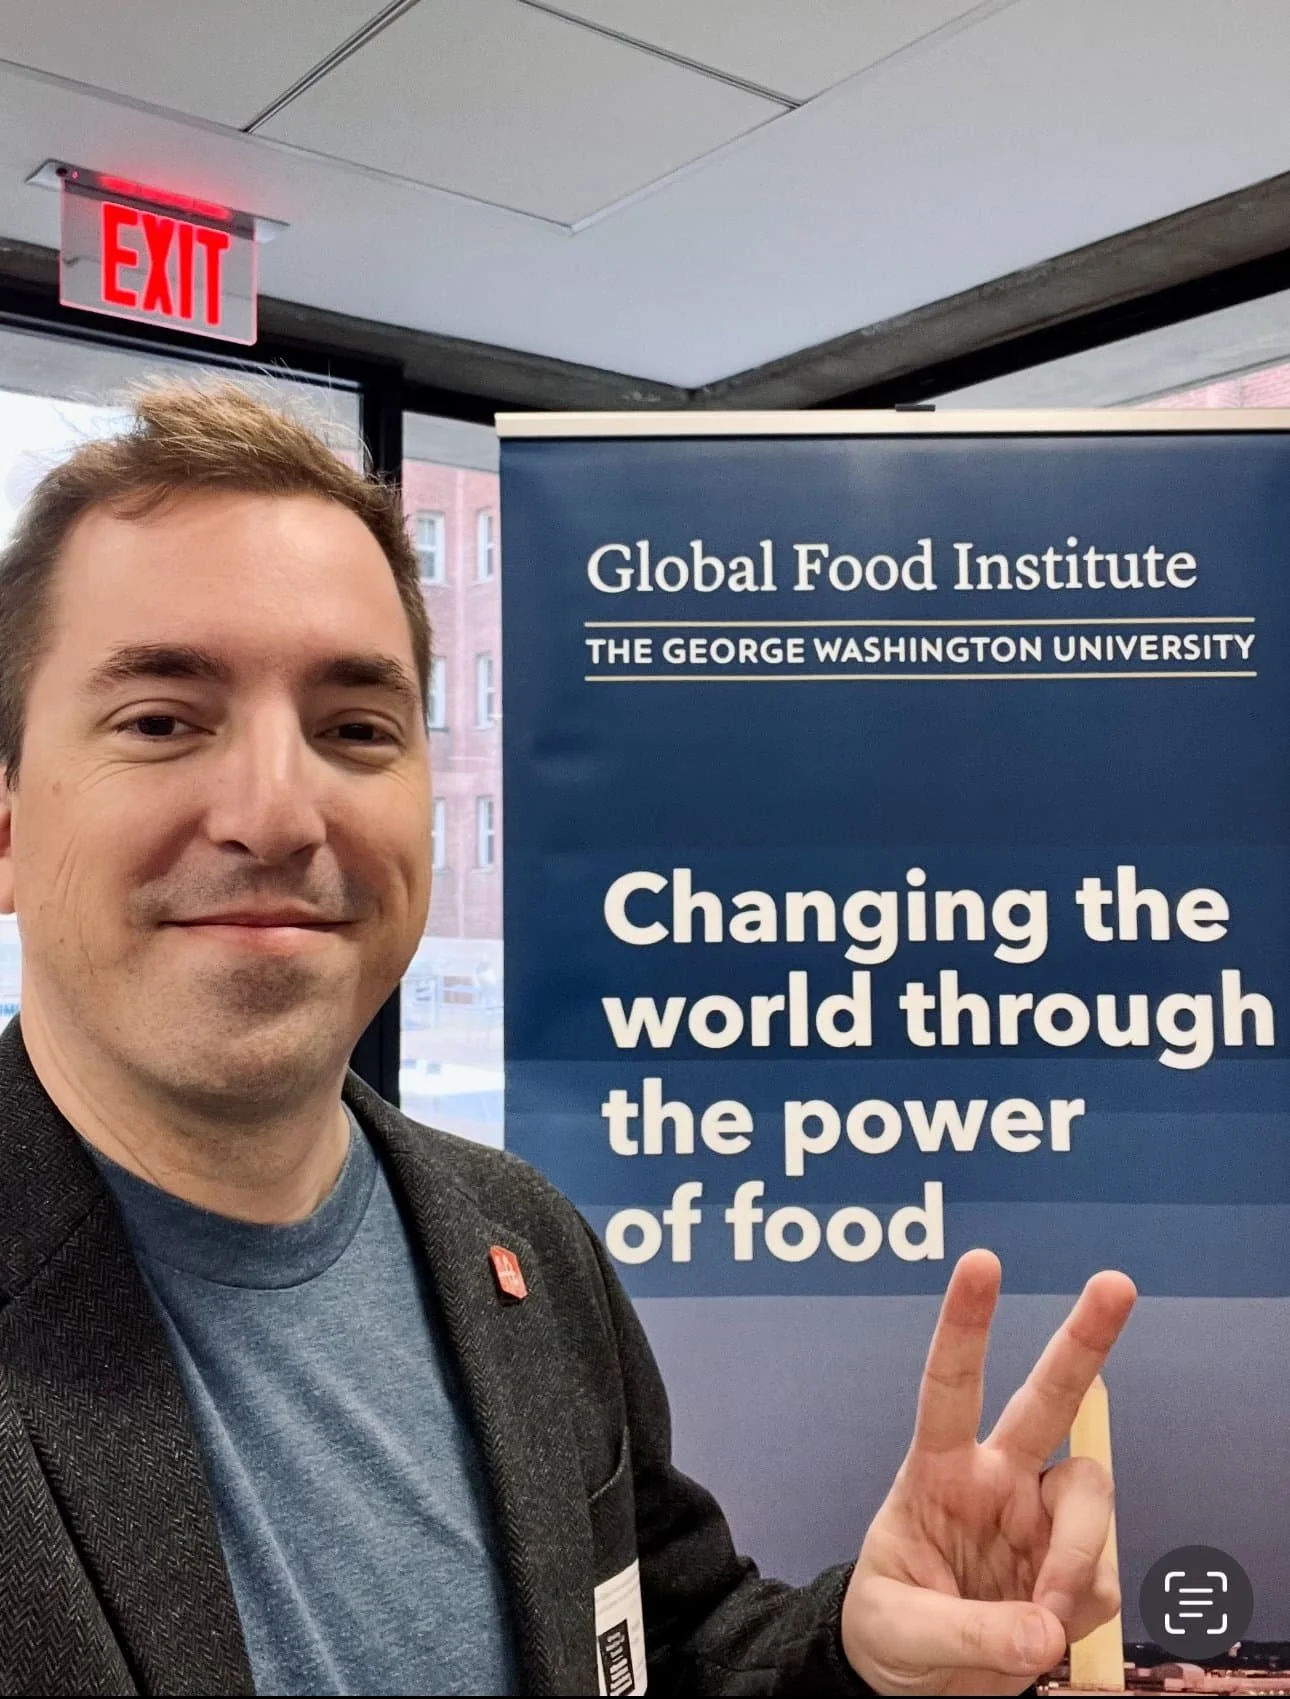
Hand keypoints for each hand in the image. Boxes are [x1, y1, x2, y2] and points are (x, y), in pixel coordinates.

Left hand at [840, 1249, 1136, 1695]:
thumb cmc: (889, 1631)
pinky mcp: (1073, 1563)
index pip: (948, 1386)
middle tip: (1116, 1284)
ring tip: (1046, 1618)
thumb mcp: (897, 1632)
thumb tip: (1046, 1630)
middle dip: (1084, 1340)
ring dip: (1079, 1555)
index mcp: (937, 1471)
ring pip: (1092, 1492)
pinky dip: (1081, 1608)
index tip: (981, 1262)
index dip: (965, 1325)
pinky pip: (1102, 1574)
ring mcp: (1040, 1516)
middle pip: (1048, 1397)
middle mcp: (998, 1478)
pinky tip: (1047, 1630)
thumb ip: (967, 1634)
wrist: (913, 1682)